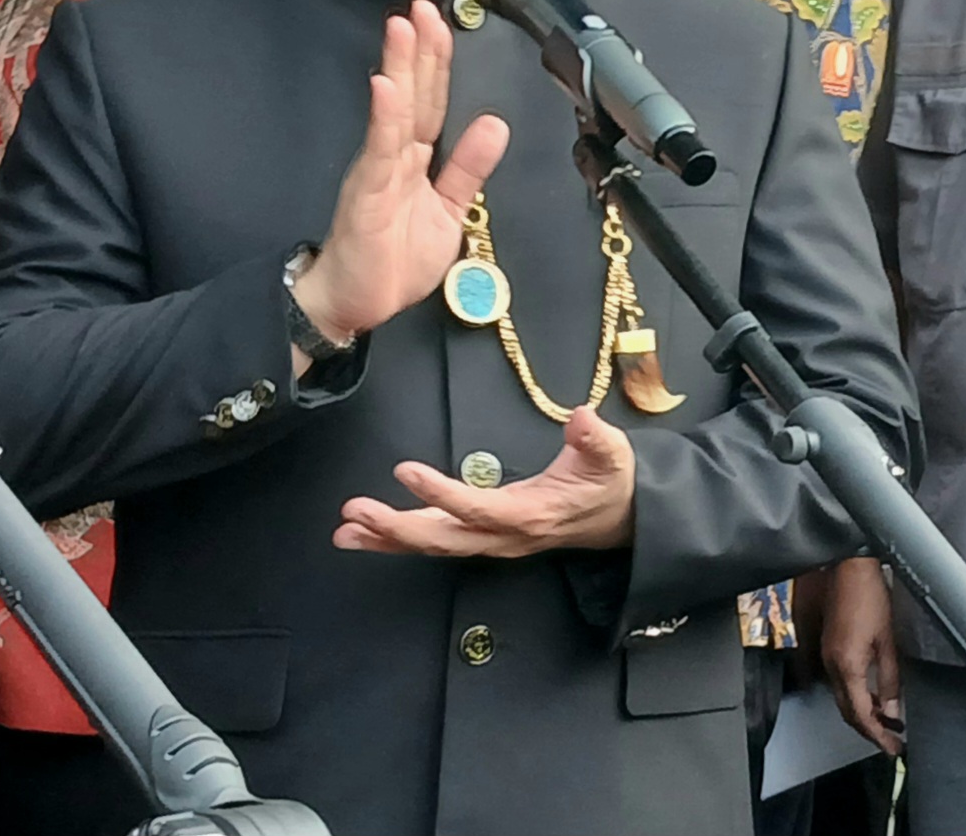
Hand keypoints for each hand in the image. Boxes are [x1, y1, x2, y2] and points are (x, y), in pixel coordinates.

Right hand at [289, 0, 508, 348]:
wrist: (354, 303)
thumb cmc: (393, 259)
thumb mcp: (447, 210)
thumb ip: (468, 167)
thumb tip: (495, 123)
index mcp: (416, 158)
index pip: (431, 100)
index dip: (437, 61)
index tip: (441, 21)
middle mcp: (395, 155)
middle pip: (412, 93)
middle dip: (419, 49)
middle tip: (422, 6)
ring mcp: (378, 170)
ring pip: (394, 110)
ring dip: (399, 67)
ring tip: (402, 28)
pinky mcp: (368, 192)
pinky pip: (379, 150)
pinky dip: (384, 117)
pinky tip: (385, 87)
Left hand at [333, 405, 634, 556]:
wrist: (622, 519)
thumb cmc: (612, 483)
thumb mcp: (614, 457)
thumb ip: (597, 440)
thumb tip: (582, 419)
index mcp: (531, 515)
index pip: (478, 508)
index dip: (440, 494)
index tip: (404, 471)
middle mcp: (504, 536)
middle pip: (444, 538)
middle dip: (396, 527)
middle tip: (353, 512)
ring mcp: (492, 541)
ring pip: (434, 545)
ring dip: (388, 538)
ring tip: (344, 529)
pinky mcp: (483, 536)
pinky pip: (437, 541)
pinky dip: (398, 539)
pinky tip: (365, 534)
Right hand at [821, 556, 902, 755]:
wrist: (848, 568)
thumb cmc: (869, 597)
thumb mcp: (888, 641)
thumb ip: (889, 679)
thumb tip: (892, 709)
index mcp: (846, 665)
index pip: (860, 713)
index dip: (876, 735)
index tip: (892, 748)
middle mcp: (831, 664)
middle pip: (846, 710)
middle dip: (868, 729)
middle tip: (890, 741)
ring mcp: (826, 655)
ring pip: (841, 698)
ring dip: (862, 713)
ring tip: (886, 722)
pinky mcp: (827, 646)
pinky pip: (839, 682)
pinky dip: (855, 696)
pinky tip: (871, 695)